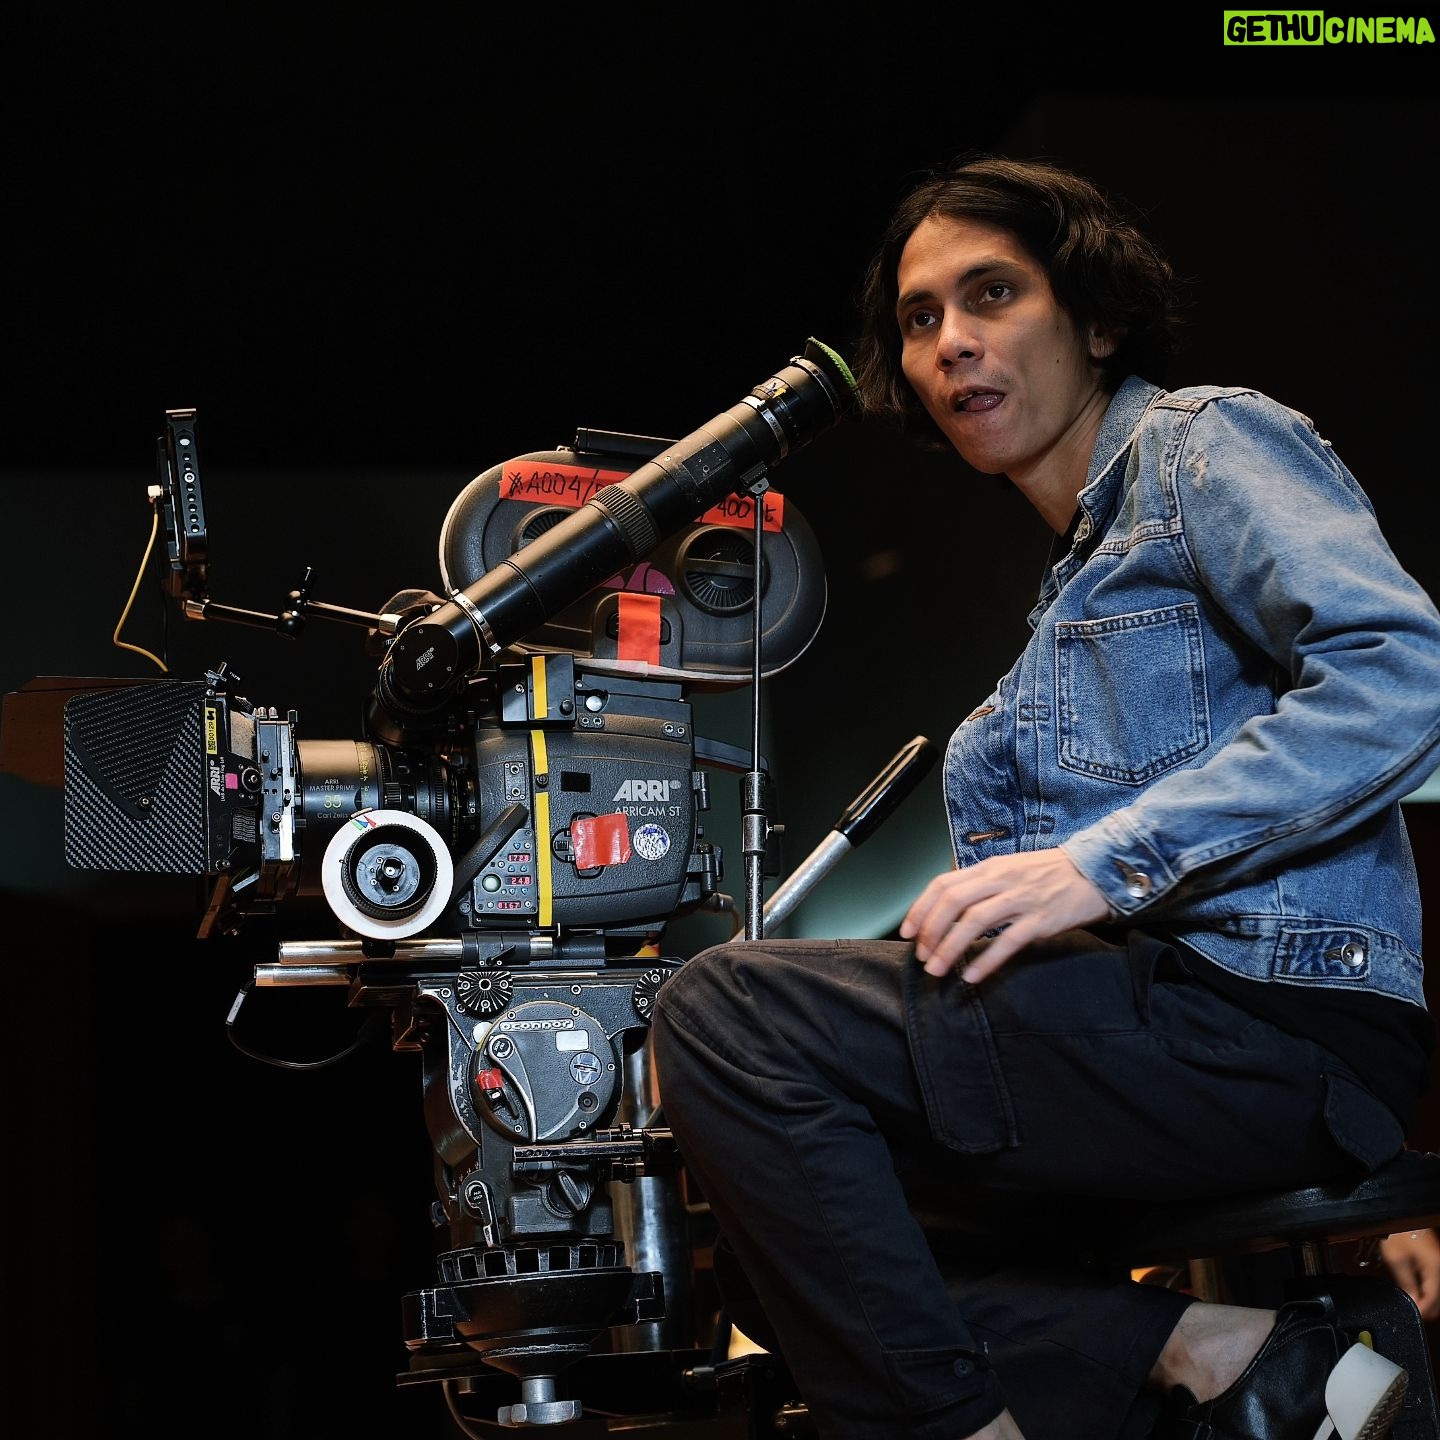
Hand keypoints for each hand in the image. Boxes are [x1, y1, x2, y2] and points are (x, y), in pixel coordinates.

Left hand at [898, 850, 1109, 984]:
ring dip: (951, 948)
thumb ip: (981, 883)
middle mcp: (1001, 880)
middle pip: (953, 902)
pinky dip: (986, 960)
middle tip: (922, 956)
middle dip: (931, 931)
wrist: (1095, 871)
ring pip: (975, 922)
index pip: (943, 884)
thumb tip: (948, 904)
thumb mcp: (1010, 868)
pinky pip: (1008, 941)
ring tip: (938, 969)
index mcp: (990, 867)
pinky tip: (972, 976)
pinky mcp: (1041, 920)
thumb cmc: (1050, 873)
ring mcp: (1022, 899)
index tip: (907, 932)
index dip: (920, 909)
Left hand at [1379, 1228, 1439, 1320]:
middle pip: (1439, 1298)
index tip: (1414, 1316)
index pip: (1434, 1299)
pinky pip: (1434, 1281)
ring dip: (1427, 1298)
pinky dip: (1427, 1289)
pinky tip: (1416, 1291)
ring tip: (1413, 1303)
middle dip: (1427, 1307)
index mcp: (1435, 1268)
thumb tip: (1413, 1302)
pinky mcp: (1435, 1261)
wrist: (1400, 1216)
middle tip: (1413, 1311)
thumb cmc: (1397, 1233)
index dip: (1423, 1310)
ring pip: (1437, 1291)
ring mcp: (1439, 1264)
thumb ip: (1406, 1283)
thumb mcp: (1397, 1260)